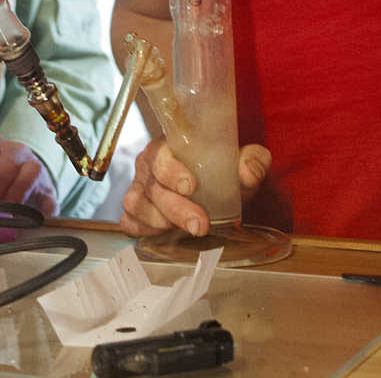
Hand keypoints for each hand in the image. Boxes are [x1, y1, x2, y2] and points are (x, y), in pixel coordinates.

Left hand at [0, 129, 59, 215]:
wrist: (17, 183)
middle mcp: (14, 150)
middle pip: (5, 163)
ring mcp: (33, 166)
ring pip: (29, 172)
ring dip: (13, 198)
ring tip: (2, 215)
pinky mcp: (48, 188)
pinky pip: (49, 195)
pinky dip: (39, 209)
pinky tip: (29, 220)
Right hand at [120, 139, 270, 237]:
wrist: (214, 186)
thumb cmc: (221, 171)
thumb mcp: (241, 162)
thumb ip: (251, 160)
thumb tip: (248, 171)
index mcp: (167, 147)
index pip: (160, 156)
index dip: (171, 171)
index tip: (191, 186)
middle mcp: (148, 166)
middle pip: (152, 187)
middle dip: (175, 209)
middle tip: (200, 224)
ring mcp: (139, 189)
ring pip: (136, 205)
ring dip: (160, 221)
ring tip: (187, 229)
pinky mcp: (136, 212)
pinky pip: (129, 222)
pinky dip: (143, 230)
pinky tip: (164, 233)